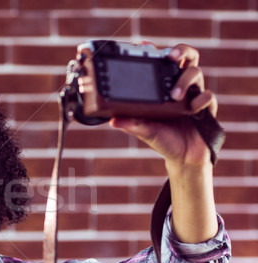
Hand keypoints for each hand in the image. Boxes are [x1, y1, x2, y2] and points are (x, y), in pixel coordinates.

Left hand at [110, 44, 217, 169]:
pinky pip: (208, 96)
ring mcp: (194, 95)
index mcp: (163, 88)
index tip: (145, 44)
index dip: (156, 50)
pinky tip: (193, 109)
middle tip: (171, 57)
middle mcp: (180, 87)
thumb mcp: (143, 131)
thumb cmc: (163, 139)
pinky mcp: (206, 108)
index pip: (162, 63)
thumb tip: (112, 121)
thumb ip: (131, 124)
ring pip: (197, 72)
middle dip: (180, 50)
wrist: (183, 158)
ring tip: (174, 95)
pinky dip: (201, 100)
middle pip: (187, 57)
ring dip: (184, 81)